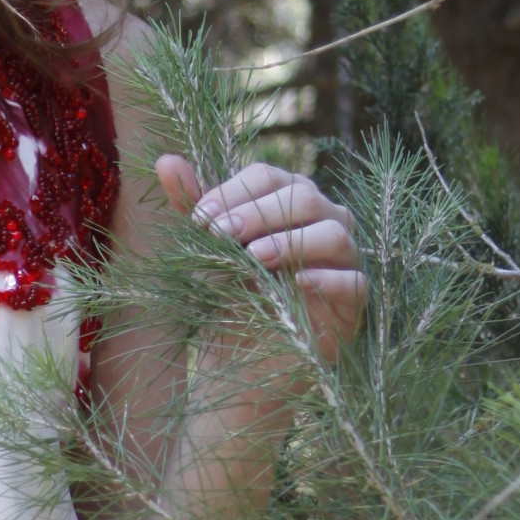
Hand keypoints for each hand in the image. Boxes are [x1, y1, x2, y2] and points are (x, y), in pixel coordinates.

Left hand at [155, 155, 366, 361]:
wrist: (243, 358)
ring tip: (254, 257)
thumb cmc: (230, 293)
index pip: (268, 176)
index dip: (233, 192)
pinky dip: (327, 279)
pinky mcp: (353, 302)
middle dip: (257, 213)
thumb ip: (193, 206)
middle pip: (303, 197)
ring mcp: (344, 260)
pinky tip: (297, 283)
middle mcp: (324, 220)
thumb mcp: (208, 250)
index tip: (200, 219)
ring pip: (334, 234)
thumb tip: (165, 161)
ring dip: (291, 241)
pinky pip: (354, 282)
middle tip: (220, 235)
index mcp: (288, 199)